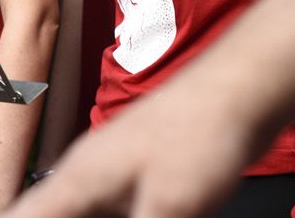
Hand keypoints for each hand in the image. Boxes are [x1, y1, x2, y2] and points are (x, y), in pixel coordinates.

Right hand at [3, 64, 263, 217]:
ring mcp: (116, 175)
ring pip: (84, 214)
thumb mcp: (166, 210)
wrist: (244, 89)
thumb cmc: (202, 133)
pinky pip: (115, 211)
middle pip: (50, 217)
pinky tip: (147, 217)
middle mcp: (88, 176)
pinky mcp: (145, 178)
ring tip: (138, 216)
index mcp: (77, 181)